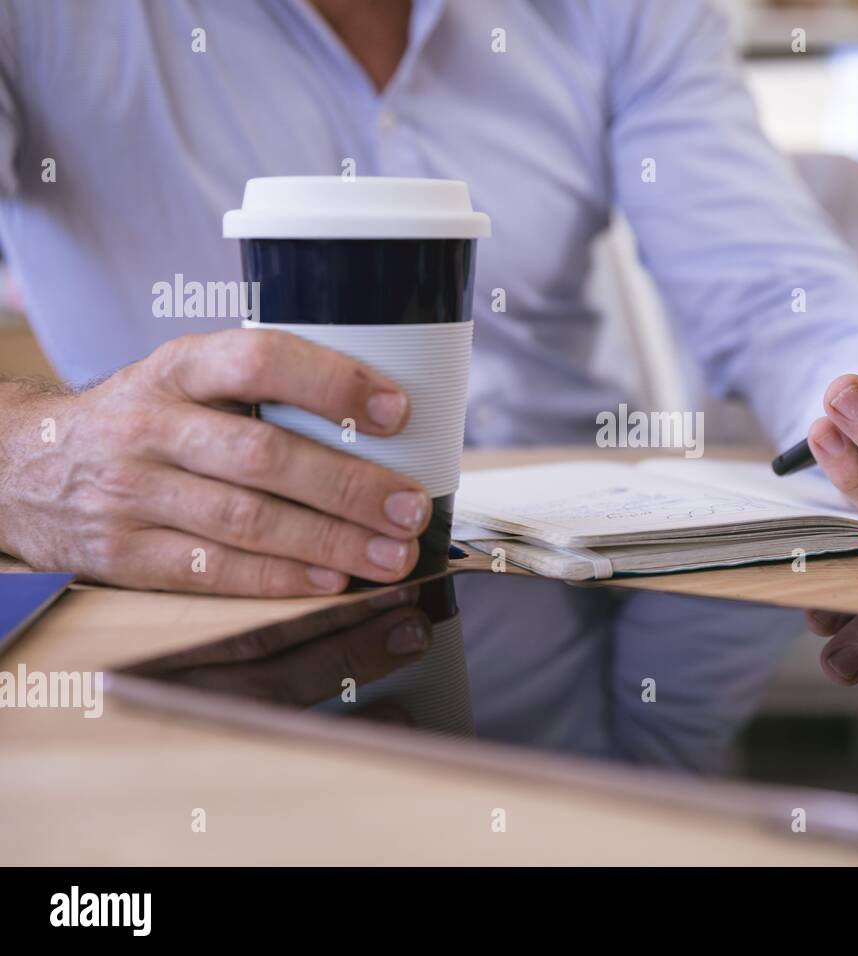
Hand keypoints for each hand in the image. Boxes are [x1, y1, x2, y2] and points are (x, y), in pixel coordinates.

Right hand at [0, 330, 430, 594]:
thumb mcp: (181, 380)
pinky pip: (212, 569)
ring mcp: (132, 492)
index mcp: (177, 369)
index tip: (396, 409)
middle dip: (350, 486)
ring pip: (244, 520)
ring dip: (330, 541)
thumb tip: (379, 422)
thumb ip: (257, 392)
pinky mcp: (123, 552)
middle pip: (263, 456)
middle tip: (410, 507)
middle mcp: (151, 426)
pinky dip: (279, 578)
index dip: (331, 383)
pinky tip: (330, 580)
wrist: (18, 464)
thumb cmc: (137, 421)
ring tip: (390, 554)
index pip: (258, 360)